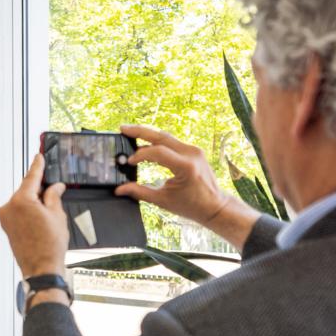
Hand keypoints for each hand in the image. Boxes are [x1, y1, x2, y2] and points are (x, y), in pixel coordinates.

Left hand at [0, 155, 68, 277]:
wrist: (41, 269)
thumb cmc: (49, 246)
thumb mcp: (57, 215)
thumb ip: (54, 196)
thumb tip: (55, 187)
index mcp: (21, 201)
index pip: (31, 177)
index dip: (38, 166)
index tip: (38, 156)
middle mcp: (9, 207)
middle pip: (26, 190)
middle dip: (39, 189)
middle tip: (54, 188)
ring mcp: (5, 218)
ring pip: (22, 202)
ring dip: (34, 202)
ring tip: (50, 213)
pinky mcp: (6, 227)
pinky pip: (18, 212)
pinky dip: (29, 211)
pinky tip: (40, 218)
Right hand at [116, 124, 237, 227]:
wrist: (215, 206)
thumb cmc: (191, 206)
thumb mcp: (163, 200)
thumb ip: (139, 192)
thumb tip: (120, 189)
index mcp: (186, 166)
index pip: (158, 152)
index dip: (140, 155)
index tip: (129, 161)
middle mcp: (191, 153)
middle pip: (161, 136)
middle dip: (140, 131)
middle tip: (123, 129)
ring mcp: (194, 150)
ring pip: (166, 137)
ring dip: (148, 134)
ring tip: (131, 133)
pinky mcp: (193, 150)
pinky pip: (173, 142)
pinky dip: (158, 142)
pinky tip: (146, 142)